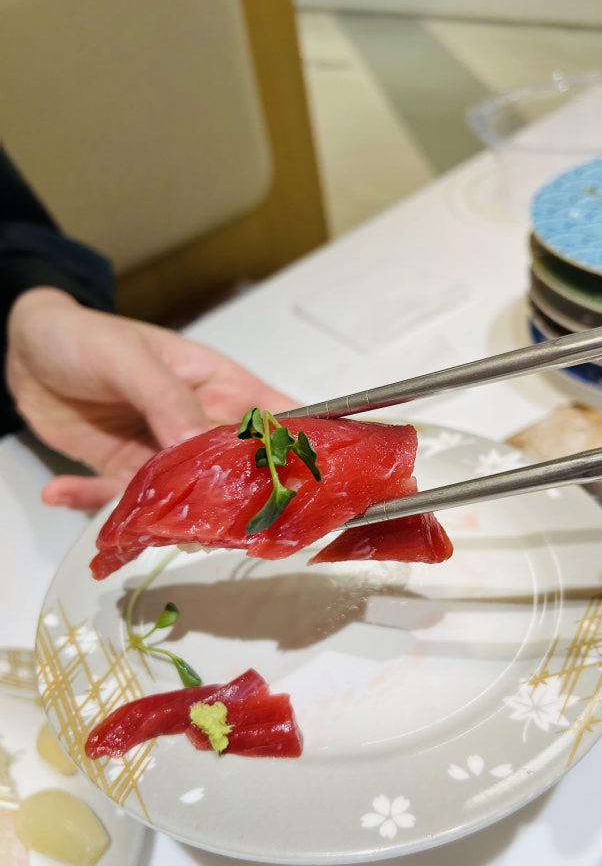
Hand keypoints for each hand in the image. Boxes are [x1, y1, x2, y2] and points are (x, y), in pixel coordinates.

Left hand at [6, 288, 293, 509]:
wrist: (30, 346)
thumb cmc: (88, 337)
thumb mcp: (131, 359)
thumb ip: (166, 400)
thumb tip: (195, 444)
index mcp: (221, 387)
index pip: (275, 421)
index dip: (297, 453)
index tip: (306, 487)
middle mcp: (201, 425)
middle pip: (234, 474)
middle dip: (228, 505)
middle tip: (208, 528)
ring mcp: (164, 454)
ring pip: (183, 500)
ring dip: (162, 519)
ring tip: (137, 527)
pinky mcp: (124, 473)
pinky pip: (118, 502)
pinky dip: (94, 506)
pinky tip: (60, 493)